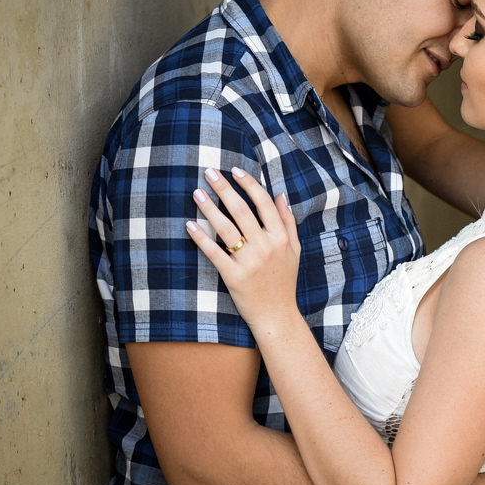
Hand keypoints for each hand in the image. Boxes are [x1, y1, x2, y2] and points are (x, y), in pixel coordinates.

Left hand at [186, 167, 301, 333]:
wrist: (277, 314)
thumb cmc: (284, 281)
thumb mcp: (294, 250)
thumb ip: (288, 222)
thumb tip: (281, 195)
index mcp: (281, 238)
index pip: (264, 203)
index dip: (249, 184)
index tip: (235, 170)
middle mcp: (266, 246)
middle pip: (242, 210)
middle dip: (224, 189)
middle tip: (209, 172)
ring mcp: (249, 262)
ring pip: (226, 228)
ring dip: (209, 208)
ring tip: (197, 192)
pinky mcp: (233, 276)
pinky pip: (214, 253)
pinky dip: (201, 238)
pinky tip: (190, 225)